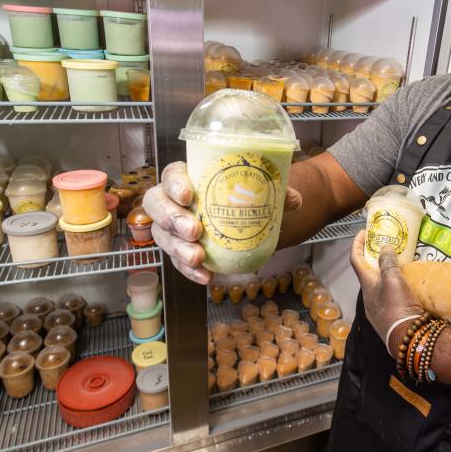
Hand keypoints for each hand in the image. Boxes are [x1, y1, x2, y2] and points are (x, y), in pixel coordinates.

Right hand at [143, 161, 303, 284]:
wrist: (240, 220)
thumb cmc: (240, 198)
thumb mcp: (257, 191)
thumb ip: (275, 192)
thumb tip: (292, 199)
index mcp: (189, 177)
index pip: (172, 174)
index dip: (175, 184)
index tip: (189, 195)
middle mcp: (172, 200)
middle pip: (157, 204)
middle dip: (172, 218)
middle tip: (194, 230)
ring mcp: (171, 227)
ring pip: (162, 235)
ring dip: (178, 248)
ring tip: (198, 258)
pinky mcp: (177, 250)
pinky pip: (176, 261)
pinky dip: (189, 271)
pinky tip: (205, 277)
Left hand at [350, 231, 424, 356]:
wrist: (408, 337)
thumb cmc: (397, 307)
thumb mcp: (392, 280)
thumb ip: (387, 262)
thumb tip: (384, 248)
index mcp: (366, 284)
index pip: (355, 260)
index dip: (357, 244)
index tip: (363, 232)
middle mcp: (370, 296)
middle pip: (368, 272)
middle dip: (375, 258)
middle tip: (386, 246)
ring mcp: (380, 307)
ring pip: (380, 284)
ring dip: (387, 272)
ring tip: (401, 263)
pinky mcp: (391, 315)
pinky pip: (391, 294)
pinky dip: (396, 284)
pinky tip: (408, 284)